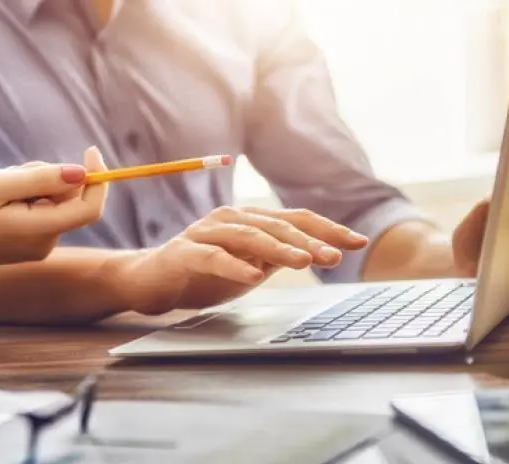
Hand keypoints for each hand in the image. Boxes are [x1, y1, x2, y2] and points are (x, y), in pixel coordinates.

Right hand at [0, 146, 108, 266]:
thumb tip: (81, 173)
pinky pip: (43, 212)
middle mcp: (46, 243)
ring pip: (55, 203)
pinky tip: (1, 202)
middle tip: (14, 173)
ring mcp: (39, 247)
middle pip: (70, 200)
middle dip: (51, 178)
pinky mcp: (31, 245)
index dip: (98, 179)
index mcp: (40, 231)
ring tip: (0, 189)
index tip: (90, 150)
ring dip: (36, 187)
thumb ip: (41, 178)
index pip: (90, 208)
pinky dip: (29, 198)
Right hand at [119, 206, 368, 313]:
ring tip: (304, 262)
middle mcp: (230, 219)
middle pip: (277, 225)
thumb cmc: (202, 273)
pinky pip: (212, 257)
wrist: (151, 281)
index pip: (295, 220)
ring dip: (279, 249)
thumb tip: (317, 252)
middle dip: (310, 240)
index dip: (328, 229)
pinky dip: (234, 265)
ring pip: (248, 236)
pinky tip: (253, 276)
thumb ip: (276, 256)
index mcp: (250, 220)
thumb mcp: (248, 266)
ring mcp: (205, 233)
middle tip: (336, 256)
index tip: (358, 242)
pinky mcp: (184, 252)